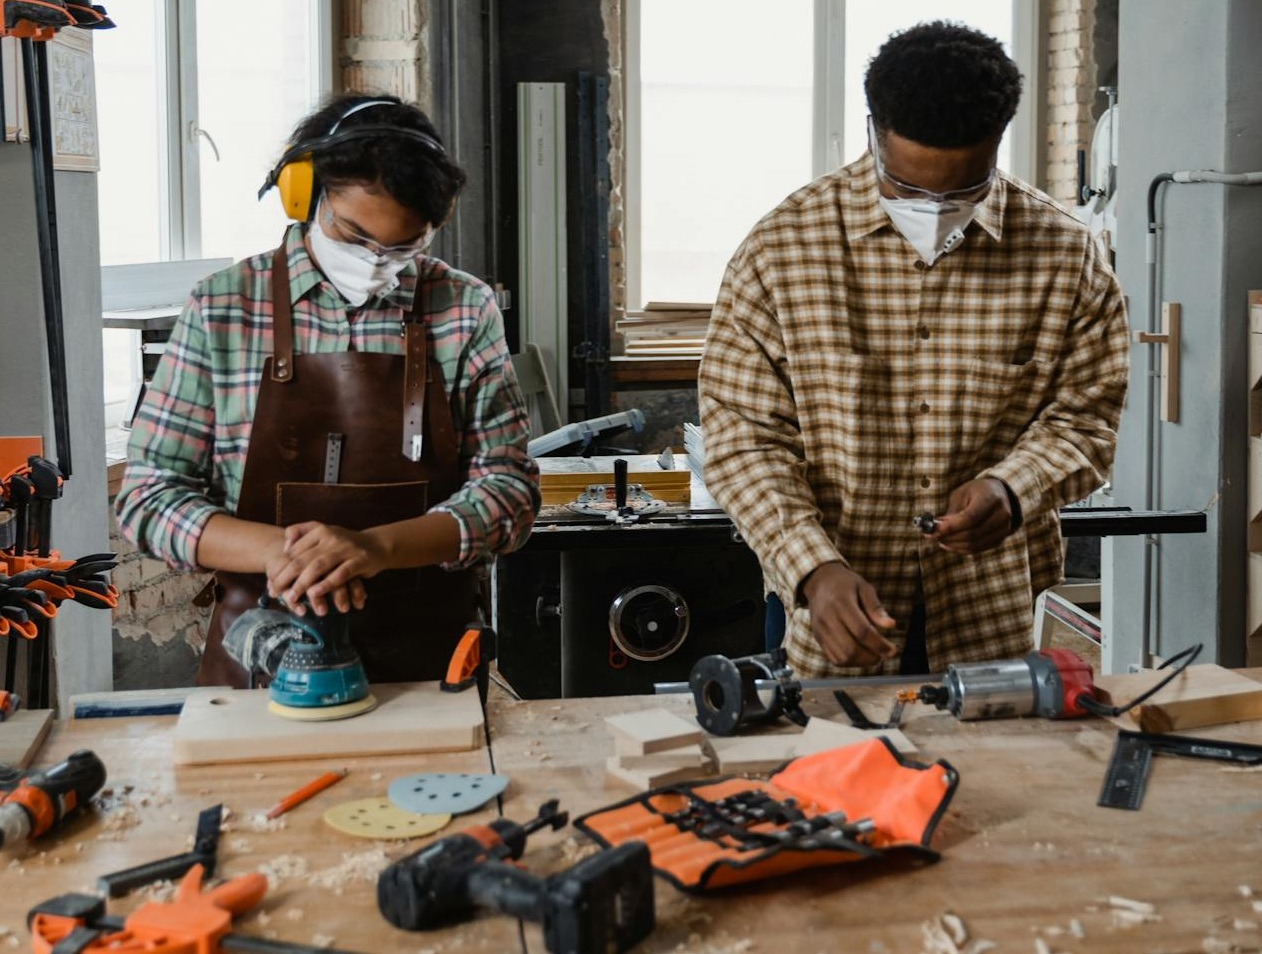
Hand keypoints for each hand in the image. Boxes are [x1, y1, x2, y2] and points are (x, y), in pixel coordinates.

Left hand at [266, 522, 381, 615]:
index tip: (270, 582)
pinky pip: (340, 574)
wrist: (377, 544)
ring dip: (303, 583)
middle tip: (275, 591)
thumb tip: (284, 547)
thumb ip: (301, 533)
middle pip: (303, 558)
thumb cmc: (344, 542)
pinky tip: (316, 593)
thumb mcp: (323, 531)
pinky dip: (327, 584)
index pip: (294, 550)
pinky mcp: (359, 560)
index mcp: (319, 530)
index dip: (280, 567)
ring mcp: (346, 548)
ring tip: (291, 597)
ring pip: (319, 566)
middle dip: (286, 576)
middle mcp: (331, 537)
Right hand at [801, 562, 897, 667]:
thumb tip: (891, 625)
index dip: (879, 644)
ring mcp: (820, 630)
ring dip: (861, 662)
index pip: (862, 631)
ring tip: (874, 656)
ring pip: (842, 658)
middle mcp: (827, 619)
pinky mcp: (818, 638)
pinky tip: (860, 655)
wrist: (818, 582)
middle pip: (850, 649)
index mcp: (840, 603)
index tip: (892, 650)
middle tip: (884, 655)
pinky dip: (850, 662)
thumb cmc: (845, 584)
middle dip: (871, 657)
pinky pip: (834, 659)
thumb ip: (876, 607)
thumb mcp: (864, 587)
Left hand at [929, 478, 1013, 553]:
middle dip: (948, 537)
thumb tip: (936, 529)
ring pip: (974, 545)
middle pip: (972, 534)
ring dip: (953, 544)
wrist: (999, 493)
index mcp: (991, 498)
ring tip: (939, 539)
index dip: (950, 527)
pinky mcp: (1000, 539)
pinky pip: (978, 549)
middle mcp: (1002, 514)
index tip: (933, 531)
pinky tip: (949, 544)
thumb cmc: (976, 492)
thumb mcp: (961, 494)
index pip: (970, 518)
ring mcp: (1004, 529)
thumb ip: (951, 512)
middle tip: (932, 535)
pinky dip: (961, 549)